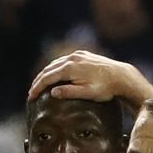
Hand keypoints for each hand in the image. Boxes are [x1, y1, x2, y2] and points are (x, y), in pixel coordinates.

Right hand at [28, 50, 152, 106]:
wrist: (122, 76)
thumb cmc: (105, 88)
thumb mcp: (87, 93)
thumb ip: (69, 92)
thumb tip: (52, 92)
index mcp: (71, 68)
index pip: (48, 78)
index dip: (37, 88)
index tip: (31, 97)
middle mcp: (72, 58)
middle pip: (49, 69)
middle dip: (38, 81)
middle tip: (31, 92)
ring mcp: (78, 55)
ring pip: (55, 63)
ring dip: (46, 74)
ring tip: (39, 84)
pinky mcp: (83, 55)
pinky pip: (64, 60)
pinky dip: (55, 68)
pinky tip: (54, 74)